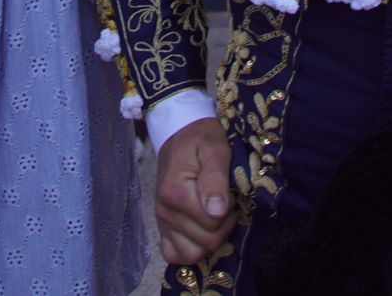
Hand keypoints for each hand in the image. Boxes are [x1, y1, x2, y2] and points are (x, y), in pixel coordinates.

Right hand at [155, 117, 236, 264]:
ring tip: (214, 216)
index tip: (229, 192)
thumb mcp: (214, 149)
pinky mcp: (162, 229)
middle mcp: (164, 211)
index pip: (213, 222)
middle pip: (207, 241)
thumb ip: (215, 180)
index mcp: (175, 192)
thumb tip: (217, 212)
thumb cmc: (201, 140)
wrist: (180, 135)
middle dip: (224, 225)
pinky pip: (175, 255)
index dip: (229, 210)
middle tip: (224, 202)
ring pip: (193, 254)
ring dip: (210, 239)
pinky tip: (200, 232)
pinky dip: (190, 249)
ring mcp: (162, 222)